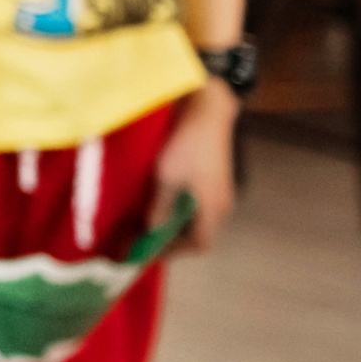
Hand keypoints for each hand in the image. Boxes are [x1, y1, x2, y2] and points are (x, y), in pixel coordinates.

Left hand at [153, 79, 236, 251]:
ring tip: (142, 221)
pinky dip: (174, 207)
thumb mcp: (167, 177)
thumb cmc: (187, 144)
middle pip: (196, 232)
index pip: (199, 244)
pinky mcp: (211, 177)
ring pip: (194, 217)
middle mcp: (220, 204)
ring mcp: (218, 190)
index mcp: (214, 208)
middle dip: (168, 238)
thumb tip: (152, 231)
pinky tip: (155, 200)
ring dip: (170, 222)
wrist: (208, 109)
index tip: (147, 252)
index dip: (173, 252)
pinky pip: (194, 203)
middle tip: (139, 237)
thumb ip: (160, 207)